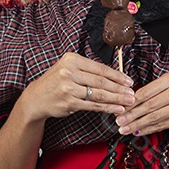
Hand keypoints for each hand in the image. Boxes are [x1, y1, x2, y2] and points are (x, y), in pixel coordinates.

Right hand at [20, 52, 134, 123]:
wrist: (36, 98)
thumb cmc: (55, 83)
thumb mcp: (68, 68)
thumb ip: (87, 70)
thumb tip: (114, 76)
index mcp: (71, 60)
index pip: (99, 68)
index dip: (117, 75)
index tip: (128, 81)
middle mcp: (69, 72)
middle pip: (101, 81)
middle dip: (119, 88)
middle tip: (132, 93)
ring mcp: (68, 88)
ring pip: (99, 94)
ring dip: (116, 98)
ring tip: (128, 101)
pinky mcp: (69, 103)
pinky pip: (93, 106)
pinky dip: (107, 108)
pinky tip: (116, 109)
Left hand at [115, 70, 168, 135]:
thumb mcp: (166, 85)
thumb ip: (149, 92)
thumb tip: (126, 104)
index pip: (147, 91)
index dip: (132, 101)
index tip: (120, 108)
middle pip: (151, 105)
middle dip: (132, 115)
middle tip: (119, 121)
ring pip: (155, 117)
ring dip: (138, 124)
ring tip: (125, 129)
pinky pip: (162, 125)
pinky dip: (148, 129)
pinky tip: (138, 131)